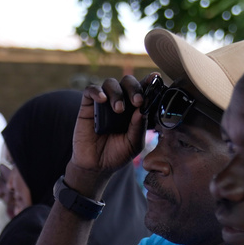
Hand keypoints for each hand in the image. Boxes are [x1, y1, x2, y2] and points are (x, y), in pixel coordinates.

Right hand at [65, 75, 151, 196]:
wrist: (96, 166)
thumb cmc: (117, 154)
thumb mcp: (134, 143)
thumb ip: (139, 127)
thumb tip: (141, 109)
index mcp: (135, 109)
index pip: (143, 90)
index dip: (149, 82)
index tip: (155, 78)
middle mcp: (121, 101)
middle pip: (127, 82)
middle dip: (134, 88)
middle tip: (137, 101)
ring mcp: (104, 103)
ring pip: (110, 83)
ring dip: (117, 93)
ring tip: (118, 109)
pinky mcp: (88, 106)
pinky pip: (91, 90)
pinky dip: (97, 91)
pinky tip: (102, 100)